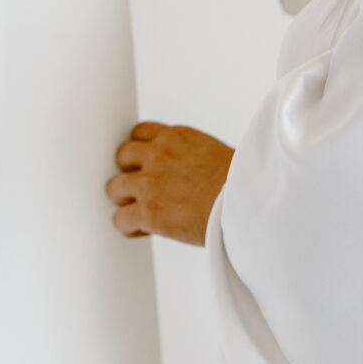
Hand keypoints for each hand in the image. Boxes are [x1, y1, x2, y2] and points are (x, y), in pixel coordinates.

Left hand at [106, 122, 233, 246]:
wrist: (249, 203)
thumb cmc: (242, 185)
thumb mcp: (214, 155)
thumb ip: (190, 158)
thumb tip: (187, 175)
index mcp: (177, 136)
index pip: (140, 133)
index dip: (140, 152)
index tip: (145, 165)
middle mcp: (159, 154)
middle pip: (122, 155)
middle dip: (129, 173)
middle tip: (140, 190)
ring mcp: (150, 183)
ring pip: (113, 187)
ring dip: (124, 199)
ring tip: (139, 210)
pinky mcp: (148, 212)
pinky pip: (120, 219)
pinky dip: (128, 227)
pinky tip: (141, 230)